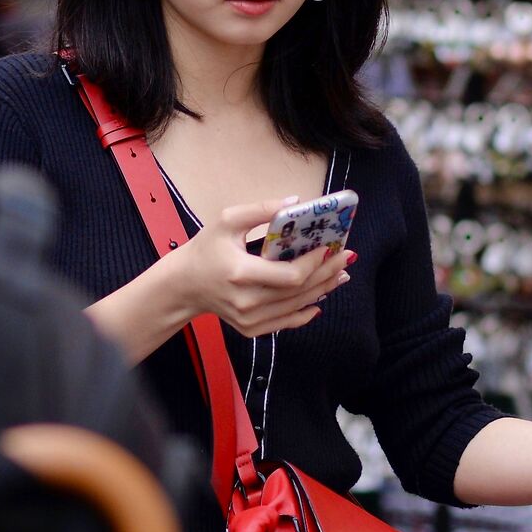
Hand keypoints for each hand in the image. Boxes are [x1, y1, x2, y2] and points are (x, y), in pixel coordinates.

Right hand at [166, 198, 351, 338]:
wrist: (184, 285)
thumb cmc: (206, 249)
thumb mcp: (227, 221)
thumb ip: (260, 209)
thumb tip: (295, 202)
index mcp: (241, 274)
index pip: (289, 275)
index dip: (314, 263)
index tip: (329, 247)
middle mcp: (247, 302)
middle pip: (299, 292)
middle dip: (327, 273)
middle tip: (346, 257)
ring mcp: (249, 319)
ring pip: (297, 307)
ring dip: (322, 289)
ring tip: (340, 273)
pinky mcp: (250, 329)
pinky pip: (286, 323)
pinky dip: (306, 311)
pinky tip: (320, 298)